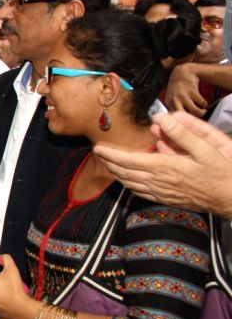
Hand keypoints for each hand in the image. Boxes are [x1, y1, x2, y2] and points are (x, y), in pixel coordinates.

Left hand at [94, 111, 231, 215]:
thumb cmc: (222, 172)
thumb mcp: (207, 147)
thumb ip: (182, 133)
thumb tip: (161, 119)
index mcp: (166, 167)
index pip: (130, 160)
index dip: (112, 154)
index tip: (98, 148)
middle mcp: (159, 182)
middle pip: (125, 173)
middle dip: (110, 163)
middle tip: (99, 154)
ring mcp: (162, 193)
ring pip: (131, 184)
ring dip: (117, 174)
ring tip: (108, 165)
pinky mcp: (167, 200)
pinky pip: (141, 193)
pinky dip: (130, 185)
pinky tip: (128, 182)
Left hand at [165, 63, 206, 116]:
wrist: (182, 72)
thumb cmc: (178, 85)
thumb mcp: (172, 96)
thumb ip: (174, 106)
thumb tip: (178, 119)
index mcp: (169, 102)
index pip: (174, 116)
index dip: (182, 121)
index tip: (188, 121)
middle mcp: (174, 100)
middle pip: (184, 116)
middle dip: (192, 119)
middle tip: (197, 118)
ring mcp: (183, 95)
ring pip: (194, 111)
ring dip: (201, 112)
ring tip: (203, 111)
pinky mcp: (192, 91)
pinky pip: (201, 103)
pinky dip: (204, 104)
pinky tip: (204, 103)